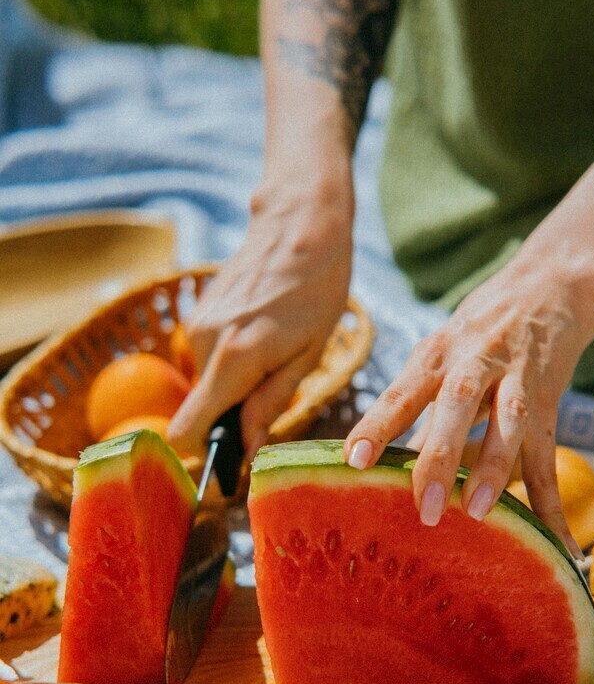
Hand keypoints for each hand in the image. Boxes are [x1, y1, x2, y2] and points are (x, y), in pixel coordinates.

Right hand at [167, 177, 352, 457]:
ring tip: (275, 351)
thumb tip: (248, 448)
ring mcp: (195, 326)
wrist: (300, 225)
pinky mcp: (196, 315)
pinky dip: (231, 361)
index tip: (232, 458)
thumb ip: (270, 404)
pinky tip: (262, 334)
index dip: (205, 453)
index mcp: (233, 359)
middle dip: (234, 413)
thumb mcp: (308, 355)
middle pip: (203, 409)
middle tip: (277, 386)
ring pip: (208, 383)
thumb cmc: (317, 291)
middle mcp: (203, 343)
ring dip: (236, 384)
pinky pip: (209, 358)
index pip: (186, 430)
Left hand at [344, 245, 593, 556]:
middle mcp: (476, 360)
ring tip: (480, 513)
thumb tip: (381, 467)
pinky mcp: (551, 399)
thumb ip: (417, 411)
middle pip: (457, 404)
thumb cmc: (477, 332)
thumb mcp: (440, 357)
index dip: (376, 426)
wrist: (550, 285)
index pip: (401, 391)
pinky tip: (559, 547)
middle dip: (441, 456)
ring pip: (509, 421)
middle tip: (427, 509)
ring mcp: (518, 377)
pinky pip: (551, 457)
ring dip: (496, 469)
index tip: (352, 462)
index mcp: (436, 354)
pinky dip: (553, 505)